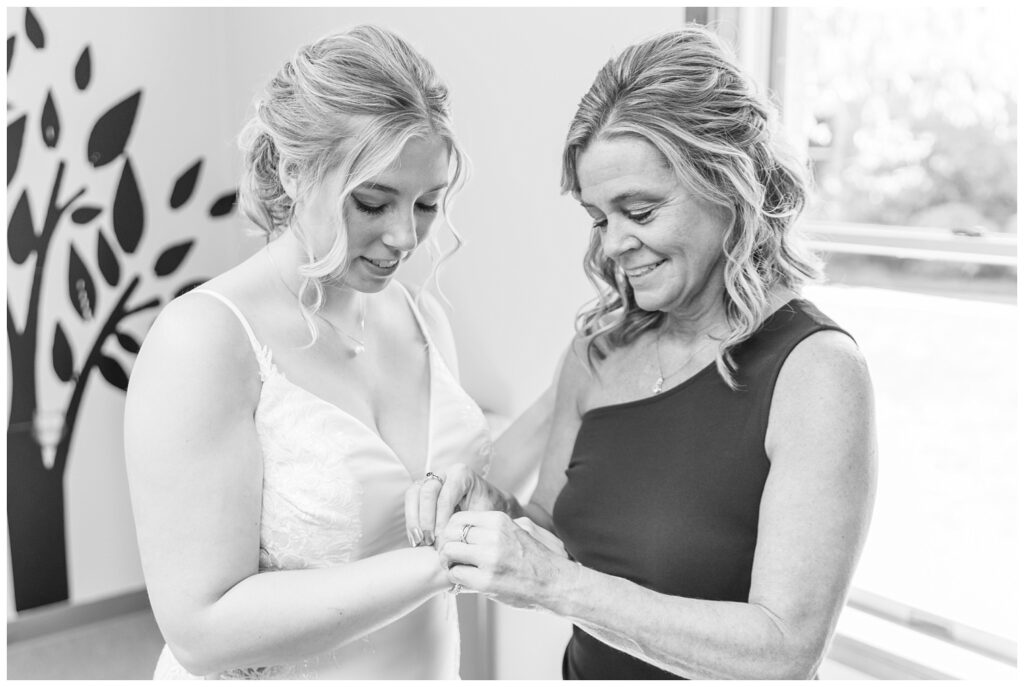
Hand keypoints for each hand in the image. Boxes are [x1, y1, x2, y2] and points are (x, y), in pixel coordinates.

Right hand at [404, 463, 508, 546]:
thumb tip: (447, 541)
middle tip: (429, 540)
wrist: (488, 505)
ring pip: (413, 494)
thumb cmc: (487, 509)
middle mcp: (444, 474)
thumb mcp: (483, 514)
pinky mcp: (422, 491)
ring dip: (413, 519)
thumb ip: (467, 524)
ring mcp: (431, 480)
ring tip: (419, 541)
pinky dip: (411, 521)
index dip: (441, 519)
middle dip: (426, 518)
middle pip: (427, 491)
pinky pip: (410, 502)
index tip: (441, 538)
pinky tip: (416, 540)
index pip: (445, 496)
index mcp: (462, 474)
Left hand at [437, 510, 573, 609]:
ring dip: (447, 562)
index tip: (452, 540)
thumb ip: (495, 524)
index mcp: (499, 520)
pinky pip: (456, 574)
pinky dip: (456, 578)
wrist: (554, 584)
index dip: (449, 530)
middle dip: (444, 545)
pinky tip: (464, 581)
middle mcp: (493, 536)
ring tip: (455, 568)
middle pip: (450, 533)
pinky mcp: (486, 581)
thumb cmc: (535, 558)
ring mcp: (489, 559)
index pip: (458, 517)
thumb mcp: (520, 529)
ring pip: (449, 552)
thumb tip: (469, 523)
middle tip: (448, 555)